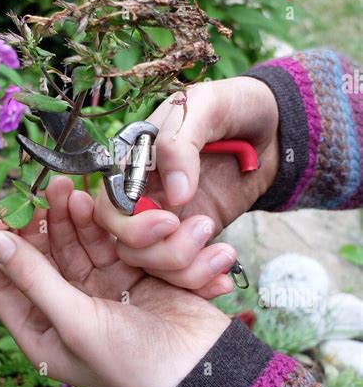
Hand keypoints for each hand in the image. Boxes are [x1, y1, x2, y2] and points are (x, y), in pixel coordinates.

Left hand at [0, 176, 230, 386]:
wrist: (203, 372)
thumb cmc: (132, 362)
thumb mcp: (75, 322)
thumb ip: (35, 279)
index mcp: (42, 334)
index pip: (6, 284)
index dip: (3, 249)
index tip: (7, 214)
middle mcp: (66, 311)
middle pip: (44, 257)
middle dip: (44, 222)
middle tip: (50, 188)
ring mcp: (99, 292)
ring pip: (76, 245)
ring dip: (73, 218)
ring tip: (72, 190)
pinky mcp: (130, 277)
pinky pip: (107, 244)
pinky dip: (102, 226)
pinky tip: (96, 204)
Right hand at [94, 76, 278, 274]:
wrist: (276, 127)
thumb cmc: (235, 105)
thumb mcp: (207, 107)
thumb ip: (182, 145)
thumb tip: (175, 194)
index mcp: (135, 163)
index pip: (108, 207)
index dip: (131, 224)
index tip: (171, 219)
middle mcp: (145, 195)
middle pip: (126, 245)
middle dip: (162, 251)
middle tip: (204, 229)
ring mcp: (170, 219)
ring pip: (154, 265)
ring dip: (187, 269)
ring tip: (225, 252)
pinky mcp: (195, 238)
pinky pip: (184, 272)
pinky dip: (201, 281)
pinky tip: (224, 273)